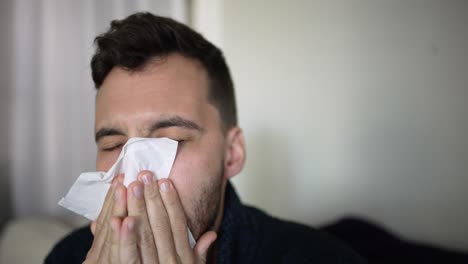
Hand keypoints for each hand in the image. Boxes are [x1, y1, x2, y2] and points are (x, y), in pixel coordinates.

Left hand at [86, 171, 216, 263]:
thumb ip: (198, 255)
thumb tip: (212, 235)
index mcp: (183, 260)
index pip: (177, 225)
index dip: (171, 202)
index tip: (164, 181)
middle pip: (159, 226)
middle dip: (151, 198)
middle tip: (144, 174)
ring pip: (143, 237)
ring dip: (136, 210)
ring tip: (129, 186)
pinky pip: (127, 257)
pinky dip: (122, 237)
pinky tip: (118, 219)